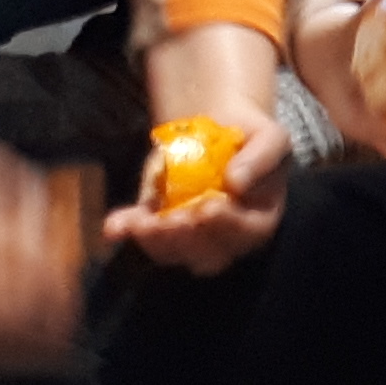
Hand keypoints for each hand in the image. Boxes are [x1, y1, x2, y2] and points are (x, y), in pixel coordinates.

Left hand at [103, 25, 293, 272]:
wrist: (221, 129)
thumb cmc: (252, 137)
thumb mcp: (270, 137)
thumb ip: (262, 158)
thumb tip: (236, 182)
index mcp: (257, 222)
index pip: (246, 234)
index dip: (227, 225)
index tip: (208, 208)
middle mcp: (225, 239)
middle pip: (207, 255)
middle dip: (185, 240)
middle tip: (172, 220)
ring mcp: (190, 236)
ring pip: (172, 252)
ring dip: (155, 241)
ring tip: (140, 224)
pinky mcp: (161, 224)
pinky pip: (144, 234)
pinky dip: (127, 229)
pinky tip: (114, 226)